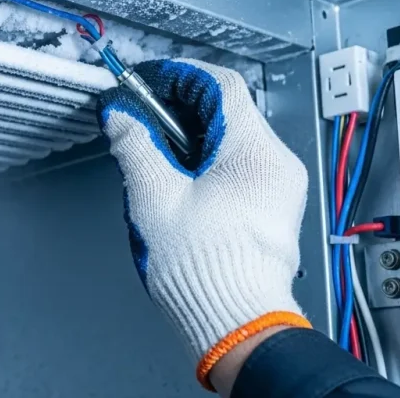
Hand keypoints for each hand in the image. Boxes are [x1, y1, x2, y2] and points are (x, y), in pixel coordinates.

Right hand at [97, 59, 310, 390]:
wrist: (234, 322)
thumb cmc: (204, 268)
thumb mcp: (155, 198)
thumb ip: (135, 147)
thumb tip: (121, 116)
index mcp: (255, 155)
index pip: (221, 86)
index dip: (180, 76)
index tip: (149, 82)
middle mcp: (276, 165)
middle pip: (227, 111)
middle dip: (179, 109)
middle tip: (142, 119)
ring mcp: (278, 186)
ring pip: (230, 138)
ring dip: (189, 137)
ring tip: (153, 154)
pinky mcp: (270, 206)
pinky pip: (237, 165)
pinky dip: (204, 160)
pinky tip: (177, 179)